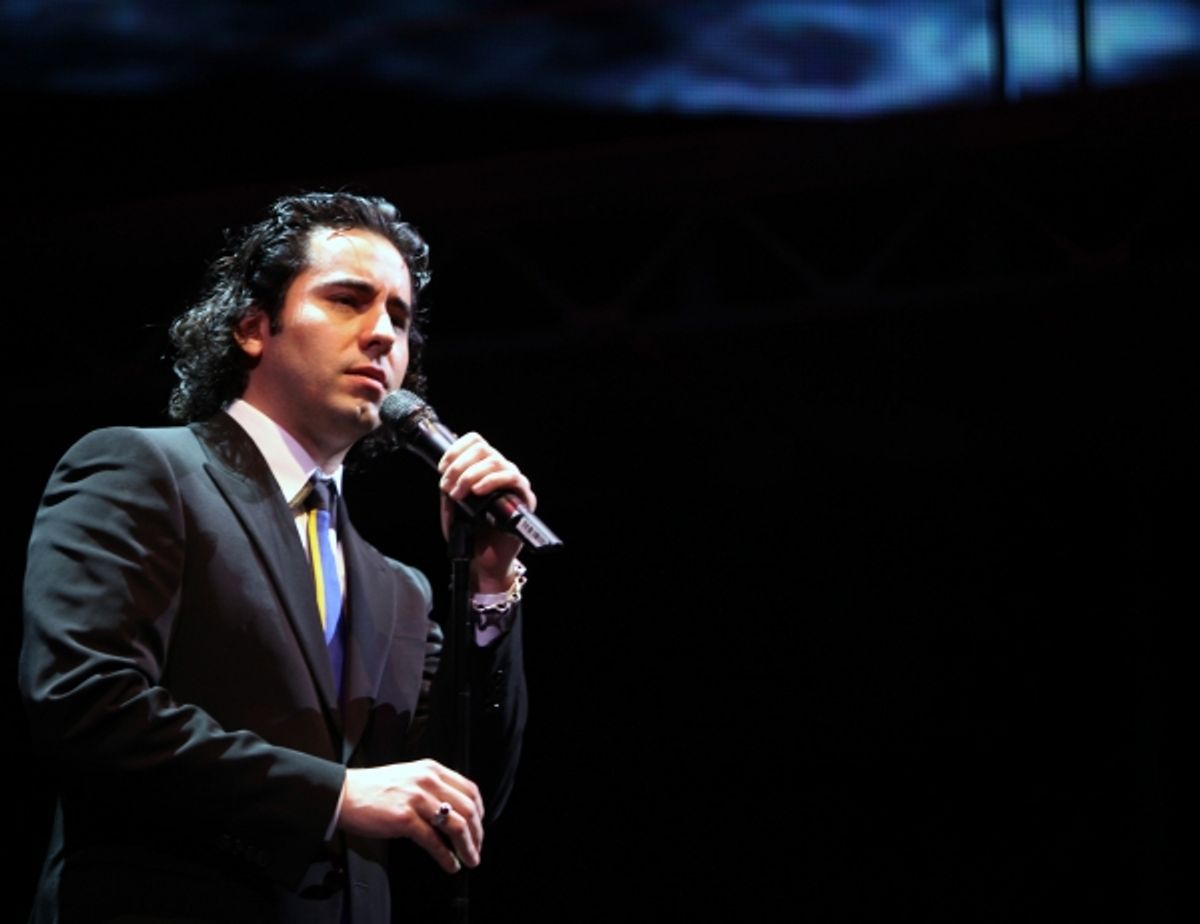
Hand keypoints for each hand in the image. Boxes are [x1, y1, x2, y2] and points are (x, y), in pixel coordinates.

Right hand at [339, 760, 483, 872]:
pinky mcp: (404, 819)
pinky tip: (450, 864)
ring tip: (470, 860)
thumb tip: (453, 811)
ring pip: (456, 825)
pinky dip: (446, 856)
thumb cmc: (374, 788)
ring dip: (467, 847)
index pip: (470, 789)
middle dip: (477, 834)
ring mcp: (417, 799)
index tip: (479, 826)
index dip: (480, 811)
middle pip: (468, 809)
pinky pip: (433, 841)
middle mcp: (428, 781)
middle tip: (477, 849)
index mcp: (432, 769)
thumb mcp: (410, 776)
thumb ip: (432, 787)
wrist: (343, 794)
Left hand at [436, 432, 535, 591]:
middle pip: (483, 449)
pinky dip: (492, 481)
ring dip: (470, 475)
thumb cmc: (470, 533)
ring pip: (495, 461)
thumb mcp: (452, 505)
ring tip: (459, 494)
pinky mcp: (524, 498)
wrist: (483, 561)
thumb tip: (446, 470)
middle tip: (448, 487)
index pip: (475, 441)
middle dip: (459, 466)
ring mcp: (514, 483)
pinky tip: (478, 490)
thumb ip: (450, 486)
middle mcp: (501, 471)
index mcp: (484, 468)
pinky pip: (513, 478)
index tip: (442, 468)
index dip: (456, 449)